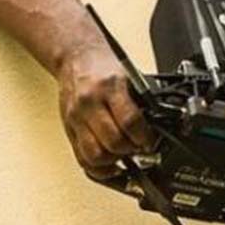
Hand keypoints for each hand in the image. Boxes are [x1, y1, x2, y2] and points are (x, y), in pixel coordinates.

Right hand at [56, 44, 157, 178]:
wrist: (74, 56)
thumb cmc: (101, 65)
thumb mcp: (127, 76)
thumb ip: (139, 101)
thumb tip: (156, 126)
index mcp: (108, 87)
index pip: (129, 121)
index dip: (144, 137)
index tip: (150, 142)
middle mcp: (89, 103)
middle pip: (112, 142)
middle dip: (131, 150)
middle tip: (140, 148)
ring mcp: (76, 118)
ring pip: (95, 155)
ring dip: (114, 161)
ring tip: (124, 155)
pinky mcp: (68, 129)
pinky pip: (82, 158)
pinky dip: (98, 168)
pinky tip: (109, 165)